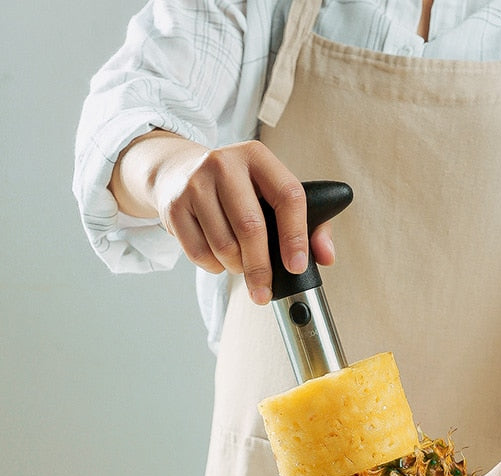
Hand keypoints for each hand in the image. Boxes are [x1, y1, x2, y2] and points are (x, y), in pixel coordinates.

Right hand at [110, 132, 334, 303]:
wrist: (177, 171)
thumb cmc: (239, 189)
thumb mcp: (273, 192)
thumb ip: (311, 223)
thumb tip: (325, 257)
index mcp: (259, 158)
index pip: (288, 196)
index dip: (295, 235)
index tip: (296, 266)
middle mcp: (225, 164)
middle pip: (251, 227)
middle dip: (261, 268)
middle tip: (265, 291)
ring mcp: (195, 183)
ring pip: (224, 245)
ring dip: (237, 267)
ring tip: (241, 265)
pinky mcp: (174, 206)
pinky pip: (199, 253)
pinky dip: (213, 266)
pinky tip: (219, 258)